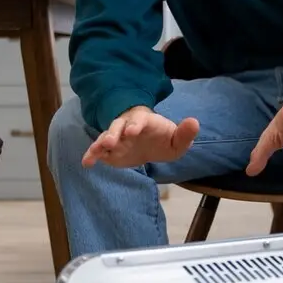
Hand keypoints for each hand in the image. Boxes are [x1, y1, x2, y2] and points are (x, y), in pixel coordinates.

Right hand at [82, 105, 199, 168]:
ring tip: (96, 150)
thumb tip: (195, 122)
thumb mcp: (178, 139)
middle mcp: (127, 126)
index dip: (136, 124)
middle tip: (110, 141)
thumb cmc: (164, 138)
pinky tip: (86, 163)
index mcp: (145, 121)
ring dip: (100, 142)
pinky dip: (92, 155)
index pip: (140, 120)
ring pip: (106, 136)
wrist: (151, 144)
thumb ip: (185, 133)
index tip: (133, 131)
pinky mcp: (110, 150)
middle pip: (118, 126)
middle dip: (114, 132)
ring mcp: (117, 138)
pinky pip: (99, 151)